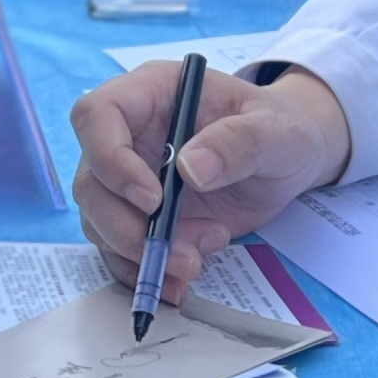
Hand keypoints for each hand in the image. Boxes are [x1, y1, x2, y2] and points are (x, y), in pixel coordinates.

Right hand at [70, 63, 351, 304]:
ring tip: (196, 261)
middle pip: (91, 181)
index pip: (98, 115)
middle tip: (180, 254)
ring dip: (140, 254)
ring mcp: (128, 178)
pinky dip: (142, 273)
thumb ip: (239, 143)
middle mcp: (129, 135)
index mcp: (151, 93)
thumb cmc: (279, 130)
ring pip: (99, 221)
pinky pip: (119, 250)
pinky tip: (176, 285)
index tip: (153, 200)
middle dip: (127, 227)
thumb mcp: (275, 131)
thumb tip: (189, 169)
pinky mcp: (138, 217)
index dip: (110, 158)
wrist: (286, 161)